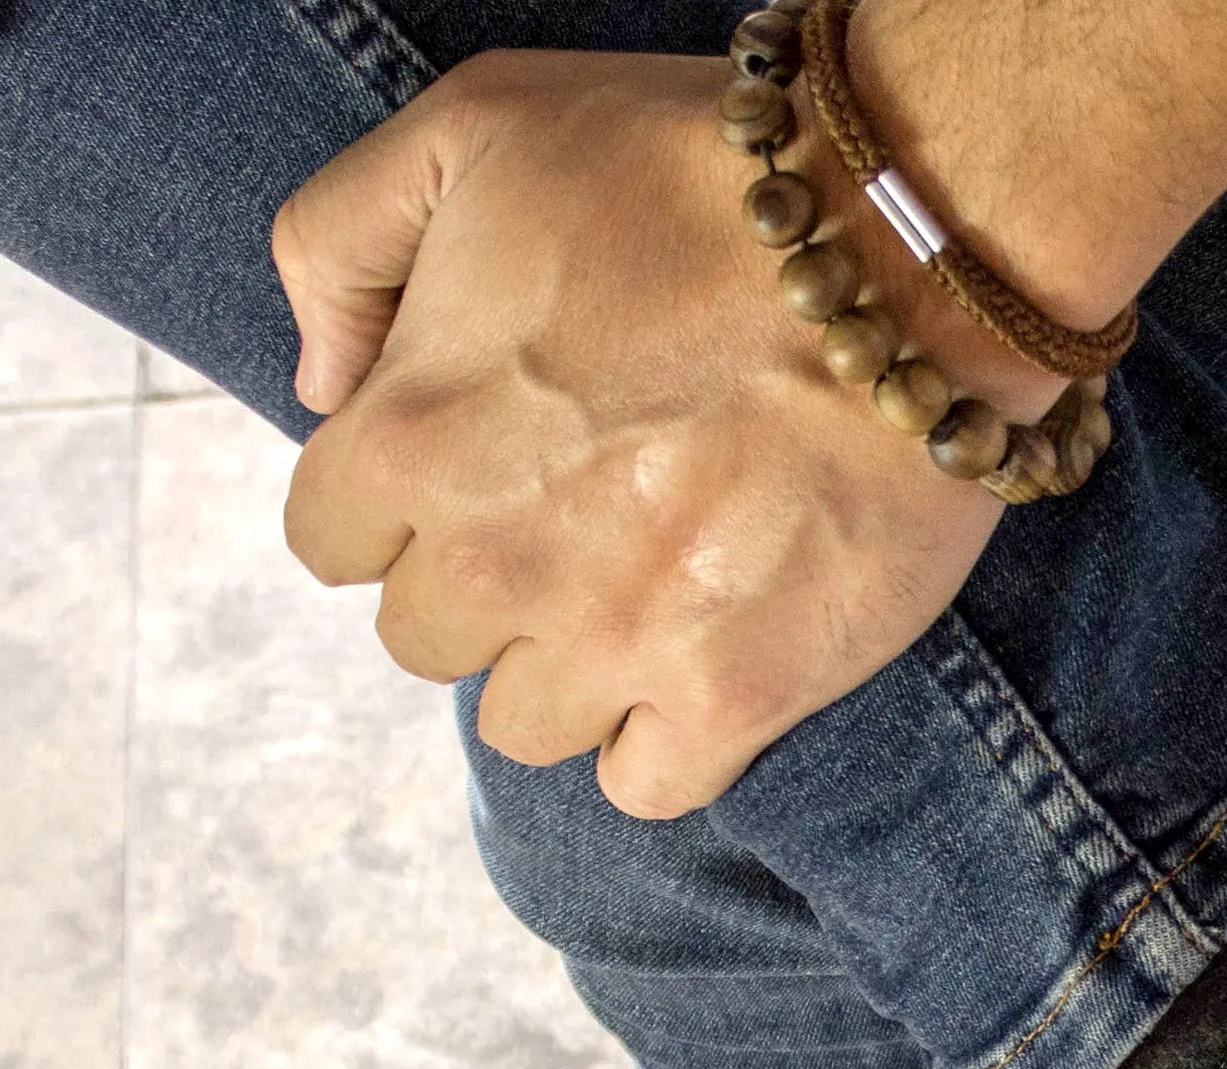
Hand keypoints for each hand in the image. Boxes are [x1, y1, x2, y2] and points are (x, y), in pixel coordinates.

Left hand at [273, 49, 1059, 818]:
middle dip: (484, 586)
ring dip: (569, 670)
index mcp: (415, 434)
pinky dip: (663, 744)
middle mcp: (499, 560)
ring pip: (526, 727)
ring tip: (646, 590)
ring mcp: (617, 643)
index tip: (469, 471)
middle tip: (575, 518)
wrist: (905, 249)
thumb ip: (341, 242)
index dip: (396, 503)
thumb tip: (320, 383)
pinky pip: (646, 786)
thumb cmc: (692, 172)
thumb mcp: (471, 125)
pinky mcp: (734, 699)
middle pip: (428, 643)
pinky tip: (699, 670)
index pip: (330, 542)